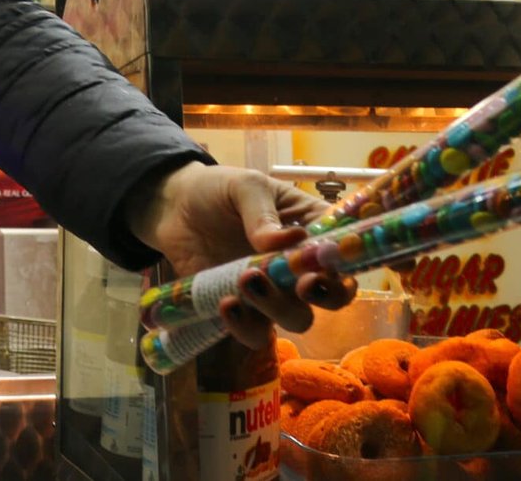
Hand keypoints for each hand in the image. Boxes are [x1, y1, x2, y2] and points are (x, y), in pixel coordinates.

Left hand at [126, 162, 356, 349]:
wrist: (174, 209)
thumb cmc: (219, 190)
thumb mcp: (244, 187)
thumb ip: (263, 213)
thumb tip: (289, 240)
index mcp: (312, 229)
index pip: (346, 253)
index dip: (345, 266)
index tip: (325, 266)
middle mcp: (299, 267)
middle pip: (332, 295)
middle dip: (325, 296)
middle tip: (301, 284)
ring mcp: (273, 292)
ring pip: (296, 319)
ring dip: (279, 309)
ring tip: (245, 281)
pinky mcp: (244, 310)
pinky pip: (255, 333)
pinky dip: (245, 326)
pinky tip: (226, 304)